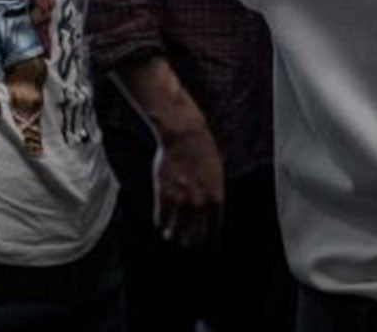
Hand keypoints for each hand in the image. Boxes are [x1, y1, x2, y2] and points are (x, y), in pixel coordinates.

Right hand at [151, 116, 224, 248]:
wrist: (185, 135)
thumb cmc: (201, 152)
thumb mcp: (215, 176)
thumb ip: (211, 197)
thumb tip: (206, 215)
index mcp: (216, 200)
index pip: (212, 230)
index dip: (206, 237)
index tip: (201, 240)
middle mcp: (200, 204)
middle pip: (193, 235)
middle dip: (189, 241)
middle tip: (185, 242)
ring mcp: (181, 201)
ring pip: (175, 231)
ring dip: (172, 235)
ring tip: (170, 236)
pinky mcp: (163, 195)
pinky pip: (160, 219)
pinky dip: (160, 222)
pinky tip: (160, 223)